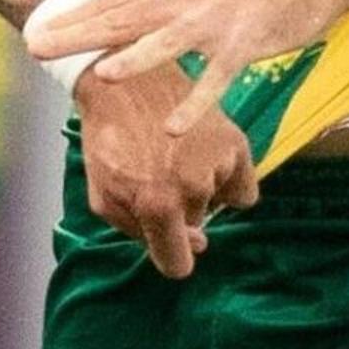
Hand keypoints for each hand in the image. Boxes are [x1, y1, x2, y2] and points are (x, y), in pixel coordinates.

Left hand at [35, 0, 348, 131]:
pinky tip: (173, 129)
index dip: (73, 16)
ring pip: (164, 43)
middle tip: (38, 48)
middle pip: (123, 18)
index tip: (36, 29)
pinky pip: (215, 80)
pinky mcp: (243, 46)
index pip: (112, 0)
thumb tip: (124, 11)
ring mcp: (212, 23)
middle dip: (79, 34)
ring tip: (98, 76)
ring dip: (131, 60)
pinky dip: (194, 104)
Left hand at [75, 61, 260, 275]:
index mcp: (155, 204)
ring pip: (214, 206)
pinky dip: (227, 183)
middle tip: (155, 174)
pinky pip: (243, 191)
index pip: (177, 264)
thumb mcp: (105, 196)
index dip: (169, 257)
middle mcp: (192, 187)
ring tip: (173, 157)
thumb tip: (196, 244)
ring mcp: (217, 164)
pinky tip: (203, 161)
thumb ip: (140, 233)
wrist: (124, 84)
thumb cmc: (108, 141)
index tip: (164, 241)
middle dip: (177, 212)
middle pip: (194, 229)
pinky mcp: (236, 143)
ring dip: (198, 192)